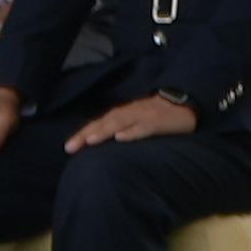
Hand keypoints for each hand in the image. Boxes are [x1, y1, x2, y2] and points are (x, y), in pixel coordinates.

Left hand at [65, 92, 199, 151]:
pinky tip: (121, 138)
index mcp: (122, 114)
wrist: (183, 103)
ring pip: (120, 123)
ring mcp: (142, 116)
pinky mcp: (157, 121)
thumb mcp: (135, 121)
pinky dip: (131, 132)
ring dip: (104, 132)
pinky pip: (143, 127)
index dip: (83, 134)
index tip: (68, 147)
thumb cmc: (155, 115)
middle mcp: (128, 113)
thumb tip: (100, 144)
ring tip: (90, 141)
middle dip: (86, 135)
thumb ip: (120, 129)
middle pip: (104, 123)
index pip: (98, 124)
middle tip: (71, 147)